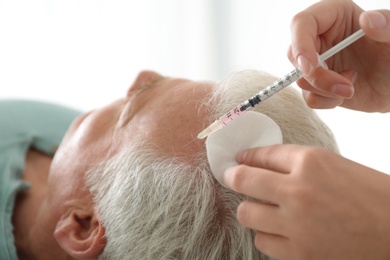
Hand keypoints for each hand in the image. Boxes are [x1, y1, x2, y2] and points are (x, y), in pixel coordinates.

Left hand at [223, 144, 389, 259]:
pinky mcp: (299, 254)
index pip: (263, 154)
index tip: (239, 159)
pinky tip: (278, 231)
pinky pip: (262, 241)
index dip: (246, 156)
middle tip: (231, 177)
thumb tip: (264, 164)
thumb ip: (300, 164)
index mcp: (311, 162)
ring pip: (246, 213)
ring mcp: (296, 224)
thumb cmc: (374, 197)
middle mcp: (298, 190)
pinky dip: (266, 235)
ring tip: (260, 208)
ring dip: (251, 209)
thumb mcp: (336, 166)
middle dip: (232, 176)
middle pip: (243, 179)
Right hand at [288, 0, 389, 111]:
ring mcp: (316, 62)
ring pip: (301, 79)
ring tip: (352, 86)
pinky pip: (308, 96)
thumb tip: (368, 20)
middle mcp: (319, 37)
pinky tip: (346, 92)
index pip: (301, 23)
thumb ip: (386, 23)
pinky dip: (327, 101)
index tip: (310, 67)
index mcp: (333, 15)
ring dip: (326, 89)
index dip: (300, 44)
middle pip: (295, 55)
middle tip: (345, 86)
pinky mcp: (317, 84)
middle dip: (317, 76)